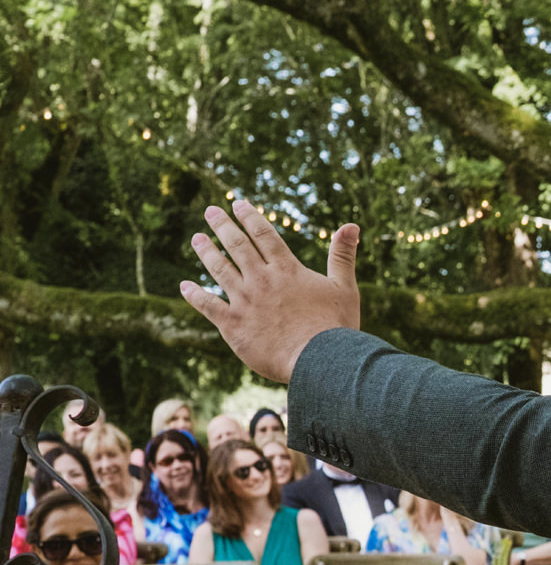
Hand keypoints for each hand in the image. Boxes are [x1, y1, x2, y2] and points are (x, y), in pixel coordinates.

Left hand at [181, 200, 361, 382]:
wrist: (319, 360)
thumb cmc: (335, 326)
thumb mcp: (344, 287)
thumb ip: (342, 255)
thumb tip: (351, 225)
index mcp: (287, 270)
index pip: (264, 235)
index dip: (250, 217)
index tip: (238, 203)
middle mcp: (262, 280)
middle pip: (237, 246)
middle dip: (222, 226)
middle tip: (211, 211)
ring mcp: (245, 301)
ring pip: (219, 269)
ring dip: (206, 251)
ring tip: (197, 238)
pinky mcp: (233, 324)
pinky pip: (207, 305)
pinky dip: (194, 295)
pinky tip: (185, 286)